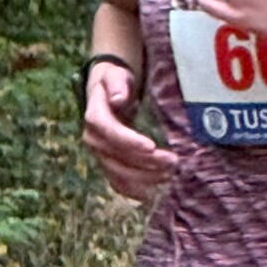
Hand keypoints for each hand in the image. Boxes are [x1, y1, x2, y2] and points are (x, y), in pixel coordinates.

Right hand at [83, 65, 171, 204]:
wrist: (107, 93)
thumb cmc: (115, 82)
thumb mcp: (115, 75)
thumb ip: (117, 84)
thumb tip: (118, 98)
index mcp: (95, 117)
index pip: (110, 132)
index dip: (129, 142)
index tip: (152, 147)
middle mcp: (94, 139)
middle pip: (118, 157)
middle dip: (146, 163)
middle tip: (173, 161)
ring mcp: (100, 155)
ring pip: (120, 174)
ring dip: (145, 178)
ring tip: (171, 174)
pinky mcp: (108, 165)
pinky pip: (119, 184)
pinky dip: (136, 190)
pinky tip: (156, 191)